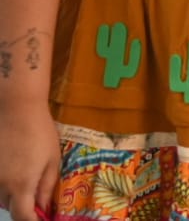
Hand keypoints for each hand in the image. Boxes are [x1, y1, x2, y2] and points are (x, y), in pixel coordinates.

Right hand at [0, 100, 58, 219]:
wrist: (17, 110)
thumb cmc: (40, 133)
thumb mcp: (52, 160)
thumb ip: (47, 187)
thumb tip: (44, 209)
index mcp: (21, 185)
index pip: (23, 217)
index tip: (42, 218)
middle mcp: (1, 185)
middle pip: (11, 207)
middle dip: (24, 205)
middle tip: (37, 194)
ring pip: (0, 197)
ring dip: (12, 194)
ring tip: (25, 175)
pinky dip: (3, 183)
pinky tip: (13, 167)